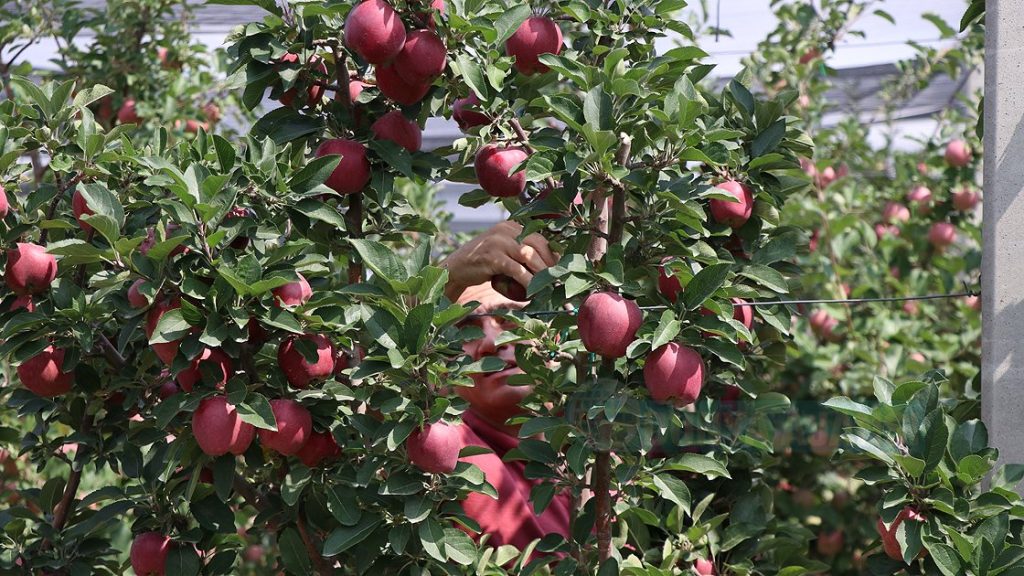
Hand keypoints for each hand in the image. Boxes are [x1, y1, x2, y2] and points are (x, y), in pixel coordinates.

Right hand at [441, 221, 557, 300]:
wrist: (456, 268)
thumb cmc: (483, 263)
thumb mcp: (502, 249)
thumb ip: (519, 250)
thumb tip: (548, 262)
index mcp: (510, 226)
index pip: (538, 236)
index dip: (551, 252)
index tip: (559, 267)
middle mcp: (505, 230)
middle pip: (537, 243)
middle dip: (550, 262)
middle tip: (556, 278)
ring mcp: (497, 242)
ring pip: (528, 255)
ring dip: (541, 272)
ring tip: (548, 285)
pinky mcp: (492, 258)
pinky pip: (516, 270)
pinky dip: (527, 281)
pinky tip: (532, 291)